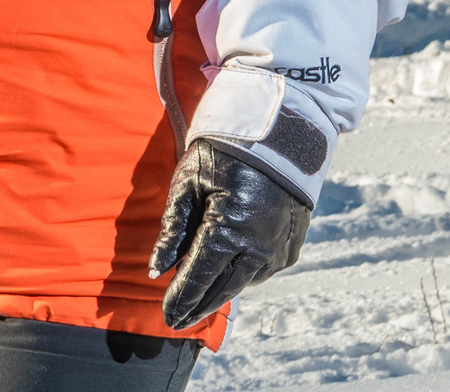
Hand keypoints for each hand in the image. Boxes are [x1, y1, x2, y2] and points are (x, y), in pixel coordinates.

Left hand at [148, 139, 311, 329]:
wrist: (277, 128)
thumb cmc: (224, 150)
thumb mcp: (188, 182)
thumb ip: (173, 230)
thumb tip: (156, 270)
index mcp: (229, 230)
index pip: (198, 278)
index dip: (181, 299)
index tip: (166, 316)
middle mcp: (259, 247)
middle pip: (223, 289)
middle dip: (198, 307)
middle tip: (178, 321)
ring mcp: (280, 248)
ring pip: (244, 283)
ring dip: (221, 293)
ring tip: (198, 300)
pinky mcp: (293, 243)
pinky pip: (264, 271)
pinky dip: (244, 276)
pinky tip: (229, 275)